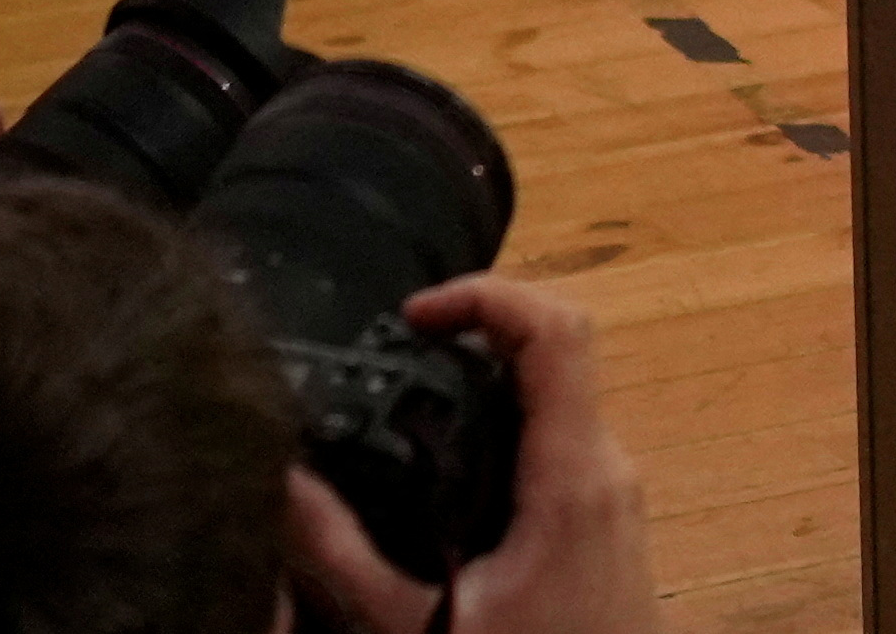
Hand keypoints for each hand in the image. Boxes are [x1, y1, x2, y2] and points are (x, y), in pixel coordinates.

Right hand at [283, 275, 649, 633]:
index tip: (412, 314)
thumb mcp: (416, 629)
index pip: (557, 330)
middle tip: (394, 354)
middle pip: (553, 353)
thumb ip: (346, 557)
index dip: (486, 294)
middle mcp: (607, 470)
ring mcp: (614, 495)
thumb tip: (281, 481)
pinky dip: (501, 429)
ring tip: (405, 403)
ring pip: (555, 399)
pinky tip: (441, 466)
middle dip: (474, 334)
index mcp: (574, 476)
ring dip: (486, 384)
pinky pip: (558, 443)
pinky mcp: (605, 522)